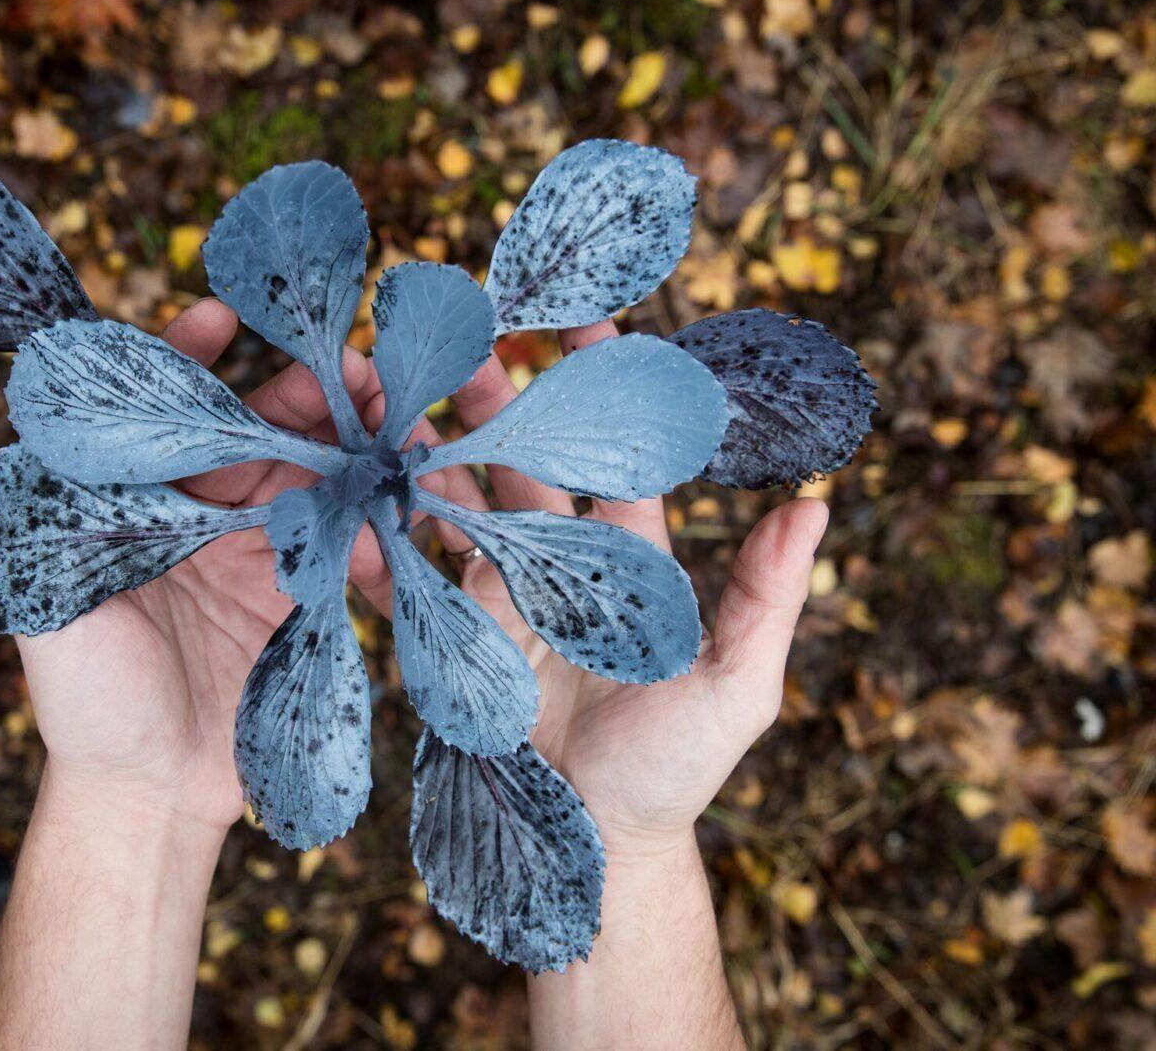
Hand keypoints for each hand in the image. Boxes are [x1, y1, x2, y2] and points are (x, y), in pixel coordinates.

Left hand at [13, 298, 385, 834]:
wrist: (148, 797)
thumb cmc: (86, 704)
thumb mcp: (49, 611)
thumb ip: (49, 526)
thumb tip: (45, 424)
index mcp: (139, 501)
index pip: (167, 409)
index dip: (192, 356)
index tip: (226, 316)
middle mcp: (201, 512)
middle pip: (264, 428)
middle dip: (315, 393)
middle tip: (368, 373)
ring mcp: (258, 552)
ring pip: (319, 478)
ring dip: (362, 452)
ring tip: (404, 442)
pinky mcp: (304, 599)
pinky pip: (351, 549)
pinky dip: (379, 537)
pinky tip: (397, 542)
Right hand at [352, 318, 826, 857]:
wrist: (591, 848)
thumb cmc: (675, 771)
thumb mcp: (736, 686)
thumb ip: (767, 597)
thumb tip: (816, 503)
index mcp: (630, 563)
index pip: (617, 458)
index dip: (604, 391)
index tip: (586, 321)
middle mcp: (560, 569)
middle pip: (523, 463)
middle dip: (495, 401)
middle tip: (462, 342)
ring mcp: (499, 601)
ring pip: (458, 506)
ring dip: (428, 453)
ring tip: (394, 402)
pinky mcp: (451, 642)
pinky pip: (410, 583)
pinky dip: (380, 548)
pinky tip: (353, 509)